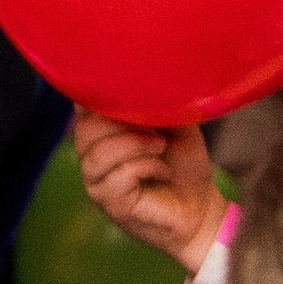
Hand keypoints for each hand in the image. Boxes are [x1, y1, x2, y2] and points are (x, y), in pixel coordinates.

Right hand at [70, 109, 221, 275]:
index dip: (102, 96)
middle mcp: (91, 156)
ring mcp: (97, 182)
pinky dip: (145, 166)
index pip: (82, 106)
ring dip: (135, 145)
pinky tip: (161, 170)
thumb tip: (145, 77)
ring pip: (97, 154)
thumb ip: (154, 103)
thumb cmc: (183, 164)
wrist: (200, 206)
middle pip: (84, 129)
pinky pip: (117, 175)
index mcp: (101, 133)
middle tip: (154, 128)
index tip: (132, 94)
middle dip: (121, 122)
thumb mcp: (173, 123)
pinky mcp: (111, 203)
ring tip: (160, 146)